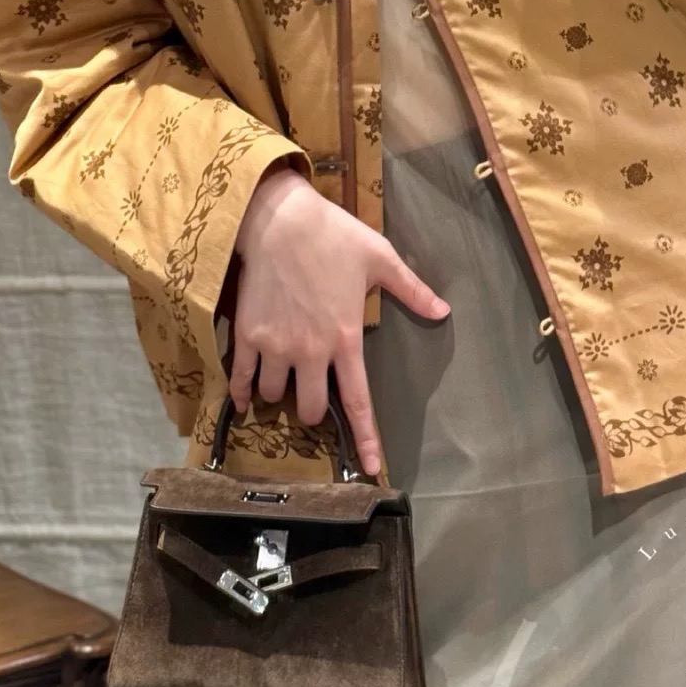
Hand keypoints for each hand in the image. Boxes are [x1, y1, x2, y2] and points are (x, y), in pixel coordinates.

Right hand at [229, 166, 449, 474]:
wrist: (278, 218)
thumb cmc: (333, 235)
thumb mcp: (381, 258)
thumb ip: (412, 290)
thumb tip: (443, 310)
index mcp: (346, 339)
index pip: (358, 402)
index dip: (366, 439)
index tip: (371, 469)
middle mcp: (310, 351)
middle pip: (309, 409)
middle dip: (313, 411)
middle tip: (313, 392)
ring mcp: (276, 346)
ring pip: (275, 396)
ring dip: (280, 395)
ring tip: (283, 378)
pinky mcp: (248, 335)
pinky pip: (242, 378)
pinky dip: (243, 393)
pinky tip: (246, 399)